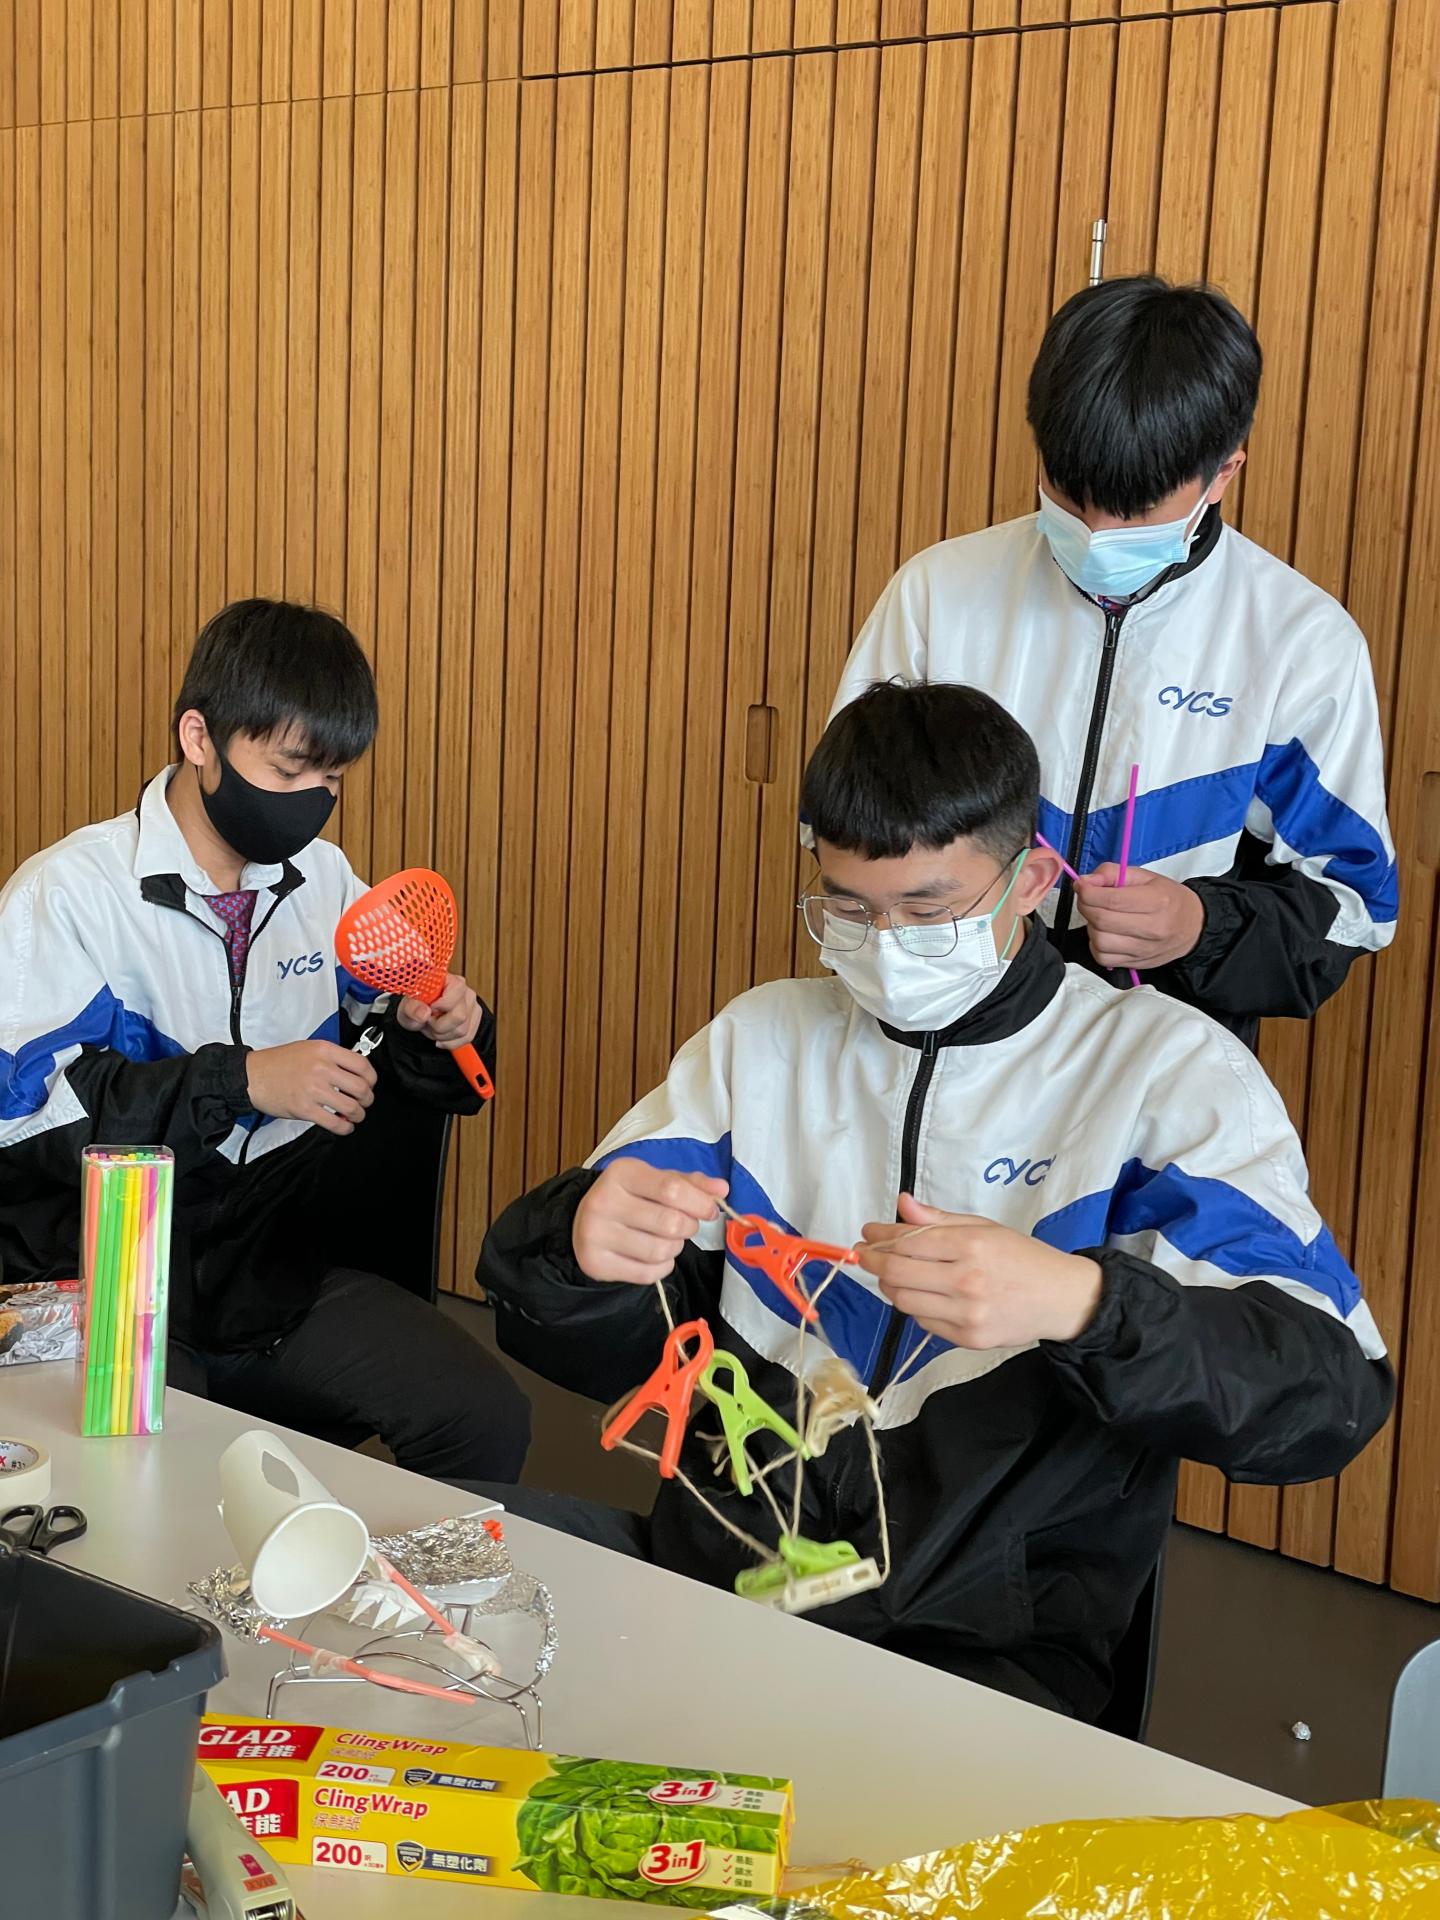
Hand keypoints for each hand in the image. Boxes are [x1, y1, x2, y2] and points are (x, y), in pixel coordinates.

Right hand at [246, 1040, 377, 1136]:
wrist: (251, 1076)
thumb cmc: (278, 1062)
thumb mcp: (308, 1048)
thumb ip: (332, 1057)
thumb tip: (355, 1071)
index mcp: (324, 1050)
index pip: (362, 1065)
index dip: (372, 1078)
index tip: (369, 1084)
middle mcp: (321, 1068)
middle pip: (361, 1088)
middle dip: (367, 1099)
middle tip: (363, 1102)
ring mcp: (313, 1089)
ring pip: (351, 1108)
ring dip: (358, 1115)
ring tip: (354, 1116)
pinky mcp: (305, 1109)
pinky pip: (334, 1123)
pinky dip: (344, 1128)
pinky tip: (344, 1126)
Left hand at [397, 972, 481, 1048]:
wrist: (421, 1014)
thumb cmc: (415, 1007)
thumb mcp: (406, 1008)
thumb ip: (411, 1008)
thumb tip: (424, 1013)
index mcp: (448, 980)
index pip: (456, 990)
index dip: (441, 1004)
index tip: (429, 1008)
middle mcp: (464, 991)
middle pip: (460, 1016)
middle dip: (440, 1026)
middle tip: (429, 1022)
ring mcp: (472, 1005)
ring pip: (463, 1030)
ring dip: (443, 1035)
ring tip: (434, 1028)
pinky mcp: (475, 1018)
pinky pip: (468, 1036)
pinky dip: (451, 1042)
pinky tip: (441, 1037)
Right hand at [573, 1159, 728, 1285]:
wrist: (584, 1223)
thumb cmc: (631, 1198)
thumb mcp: (657, 1181)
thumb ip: (691, 1183)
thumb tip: (721, 1189)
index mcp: (621, 1173)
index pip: (672, 1189)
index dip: (700, 1203)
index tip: (710, 1210)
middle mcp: (603, 1201)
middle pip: (670, 1223)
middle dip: (688, 1228)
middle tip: (685, 1226)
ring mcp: (595, 1234)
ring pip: (660, 1251)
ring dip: (675, 1248)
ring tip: (666, 1239)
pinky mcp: (595, 1263)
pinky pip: (647, 1274)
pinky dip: (661, 1268)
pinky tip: (653, 1256)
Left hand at [854, 1194, 1102, 1348]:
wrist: (1060, 1298)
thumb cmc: (1021, 1257)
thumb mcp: (984, 1227)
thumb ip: (939, 1218)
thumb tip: (902, 1204)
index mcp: (971, 1246)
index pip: (908, 1242)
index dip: (880, 1237)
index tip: (867, 1233)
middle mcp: (966, 1281)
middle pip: (896, 1274)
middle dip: (873, 1261)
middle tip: (865, 1253)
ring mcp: (966, 1315)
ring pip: (903, 1301)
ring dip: (889, 1285)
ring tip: (891, 1273)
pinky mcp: (968, 1339)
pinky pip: (923, 1322)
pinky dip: (914, 1306)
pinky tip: (921, 1294)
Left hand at [1075, 864, 1204, 970]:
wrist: (1193, 927)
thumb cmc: (1168, 898)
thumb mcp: (1145, 877)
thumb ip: (1112, 873)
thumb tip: (1085, 881)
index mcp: (1156, 901)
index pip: (1111, 900)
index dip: (1088, 892)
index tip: (1082, 885)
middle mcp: (1152, 928)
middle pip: (1102, 921)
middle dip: (1086, 906)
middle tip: (1087, 898)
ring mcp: (1144, 950)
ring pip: (1099, 941)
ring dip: (1091, 926)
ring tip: (1100, 916)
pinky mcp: (1136, 964)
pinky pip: (1102, 958)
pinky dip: (1096, 945)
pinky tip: (1105, 933)